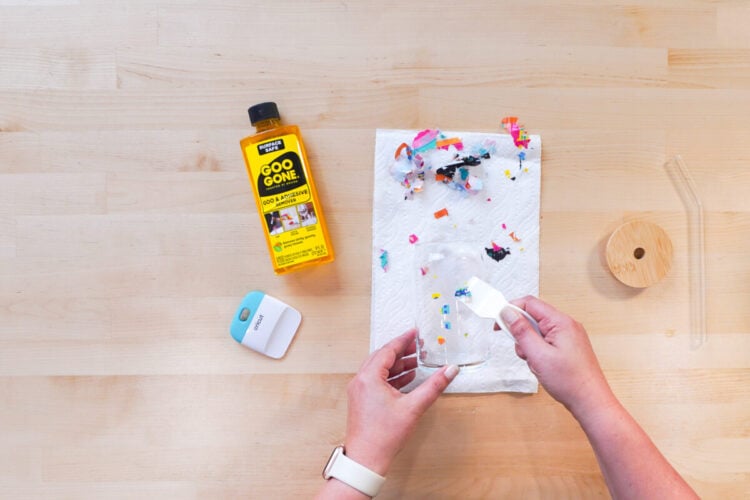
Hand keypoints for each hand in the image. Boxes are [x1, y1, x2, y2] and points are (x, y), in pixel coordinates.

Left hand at [343, 329, 458, 474]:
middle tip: (418, 345)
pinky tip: (407, 378)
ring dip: (398, 364)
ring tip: (417, 362)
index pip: (388, 350)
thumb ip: (433, 386)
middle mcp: (361, 380)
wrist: (366, 459)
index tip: (415, 333)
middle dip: (401, 351)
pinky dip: (392, 376)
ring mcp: (359, 391)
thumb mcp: (413, 408)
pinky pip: (377, 380)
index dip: (403, 340)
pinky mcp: (362, 400)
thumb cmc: (384, 436)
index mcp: (369, 377)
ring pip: (379, 369)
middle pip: (382, 357)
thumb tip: (450, 370)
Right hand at [499, 297, 615, 417]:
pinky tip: (542, 366)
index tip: (499, 323)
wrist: (590, 402)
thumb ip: (521, 331)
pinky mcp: (568, 346)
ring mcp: (569, 336)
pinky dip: (538, 351)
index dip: (511, 310)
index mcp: (561, 322)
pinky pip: (546, 341)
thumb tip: (508, 313)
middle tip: (522, 350)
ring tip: (536, 363)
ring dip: (530, 345)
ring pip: (538, 331)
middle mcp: (567, 325)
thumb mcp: (538, 355)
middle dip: (521, 333)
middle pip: (534, 317)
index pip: (529, 303)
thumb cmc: (571, 381)